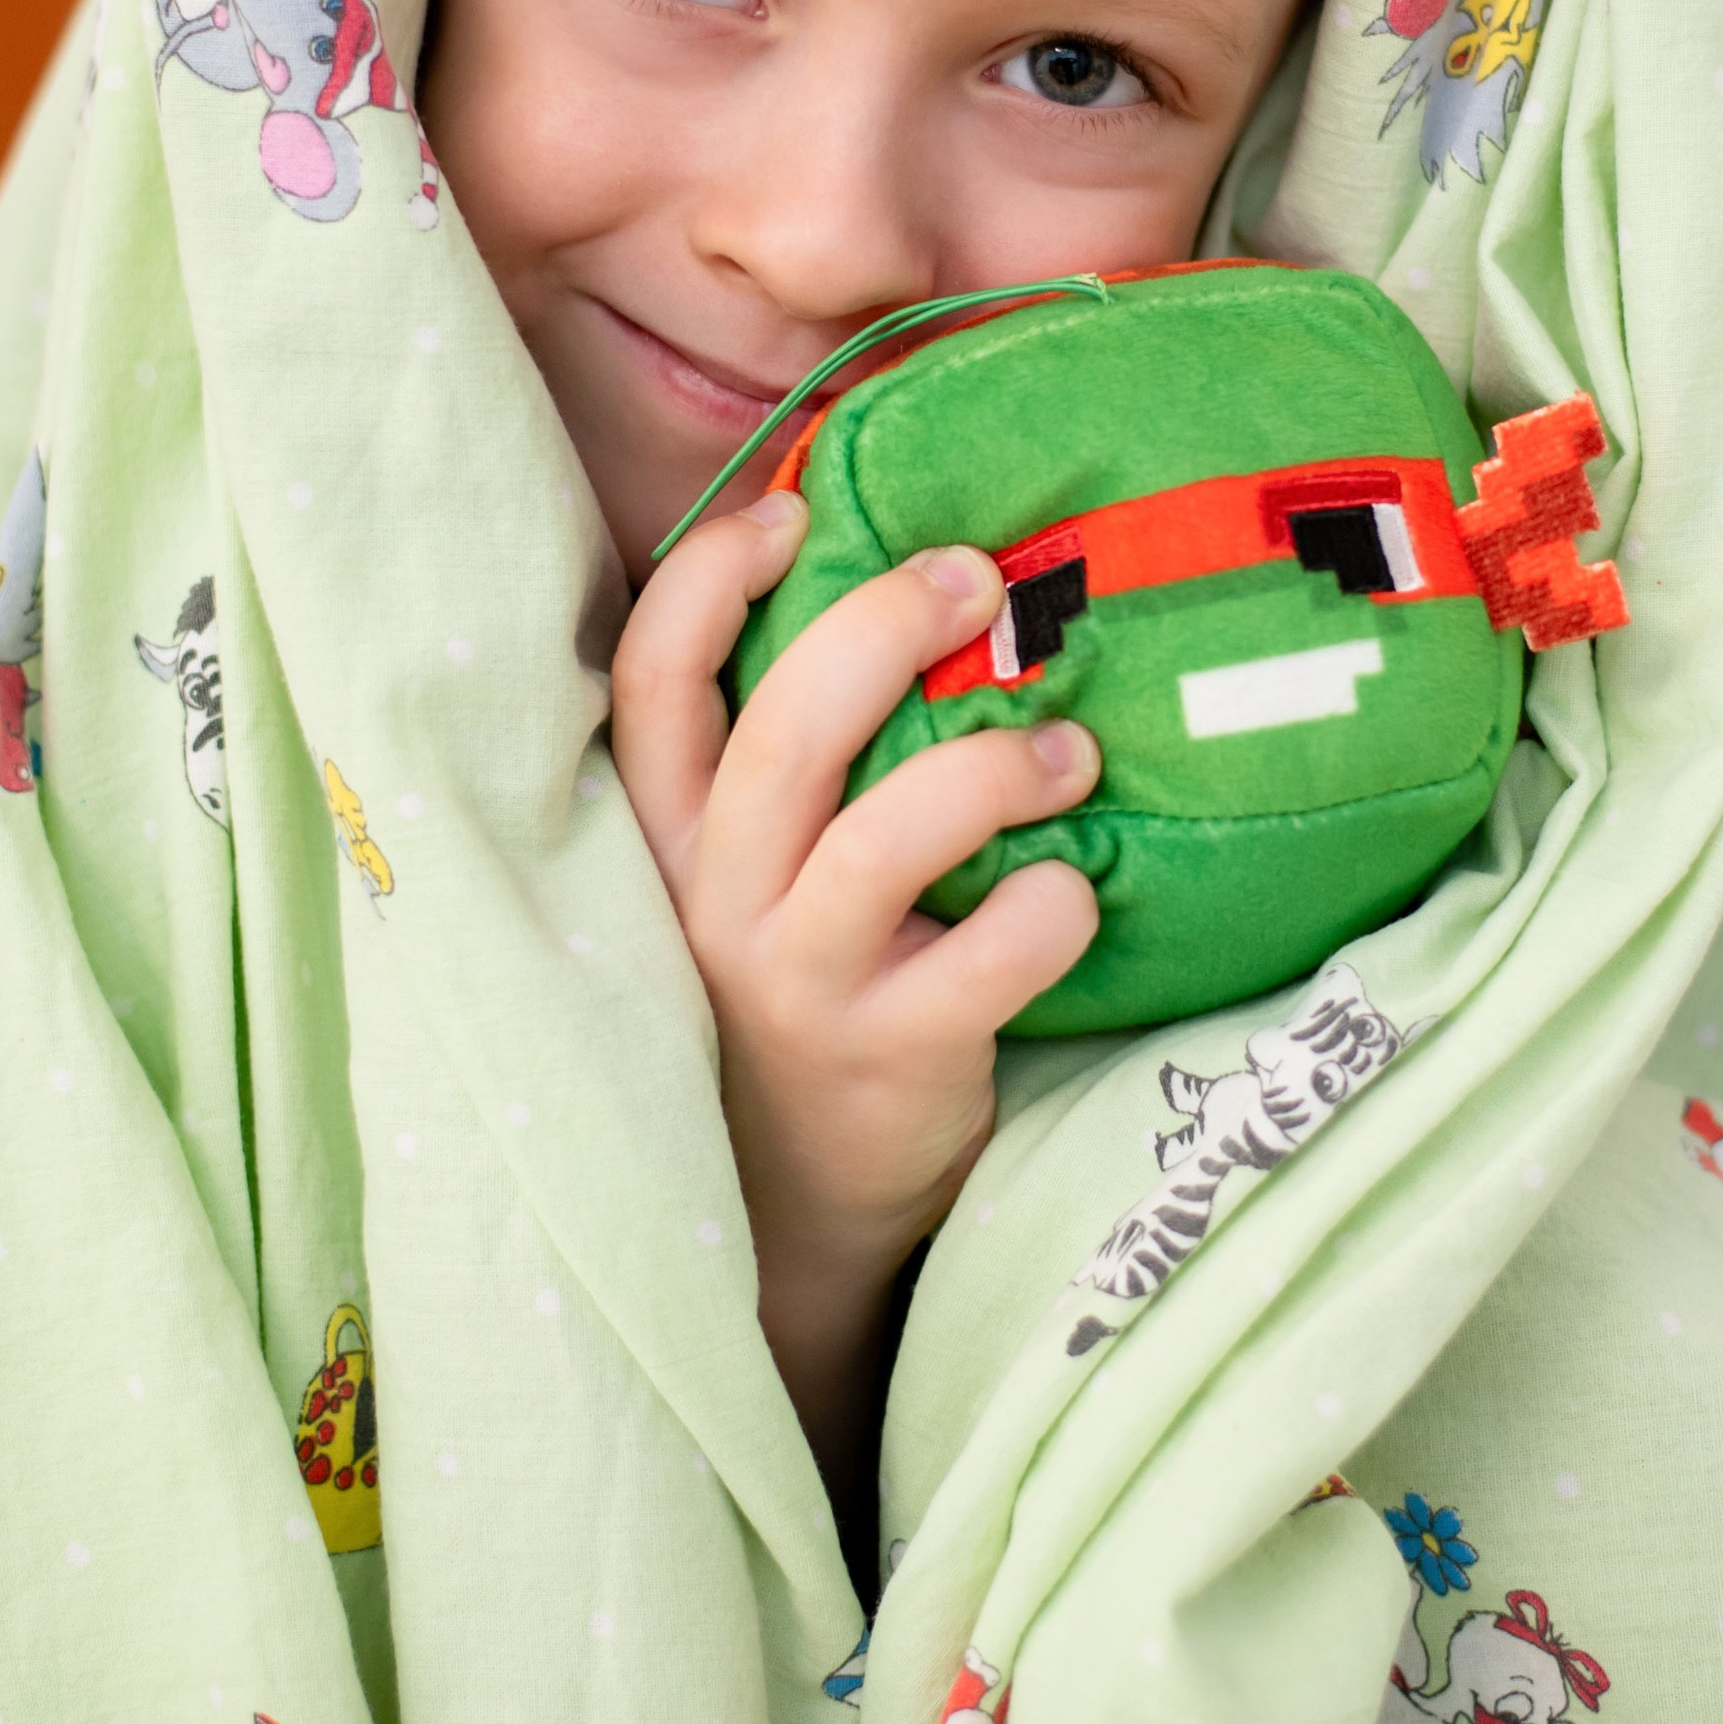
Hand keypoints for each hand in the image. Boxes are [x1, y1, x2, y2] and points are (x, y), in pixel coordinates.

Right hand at [610, 491, 1099, 1507]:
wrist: (794, 1212)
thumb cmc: (793, 989)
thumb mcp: (746, 876)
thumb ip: (777, 763)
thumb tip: (884, 584)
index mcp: (667, 837)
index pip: (648, 681)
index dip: (711, 578)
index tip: (800, 511)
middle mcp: (712, 902)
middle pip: (783, 734)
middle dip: (883, 627)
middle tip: (982, 581)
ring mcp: (794, 986)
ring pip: (883, 840)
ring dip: (992, 769)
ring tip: (1070, 752)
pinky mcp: (888, 1061)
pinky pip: (983, 960)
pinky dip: (1048, 908)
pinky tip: (1074, 892)